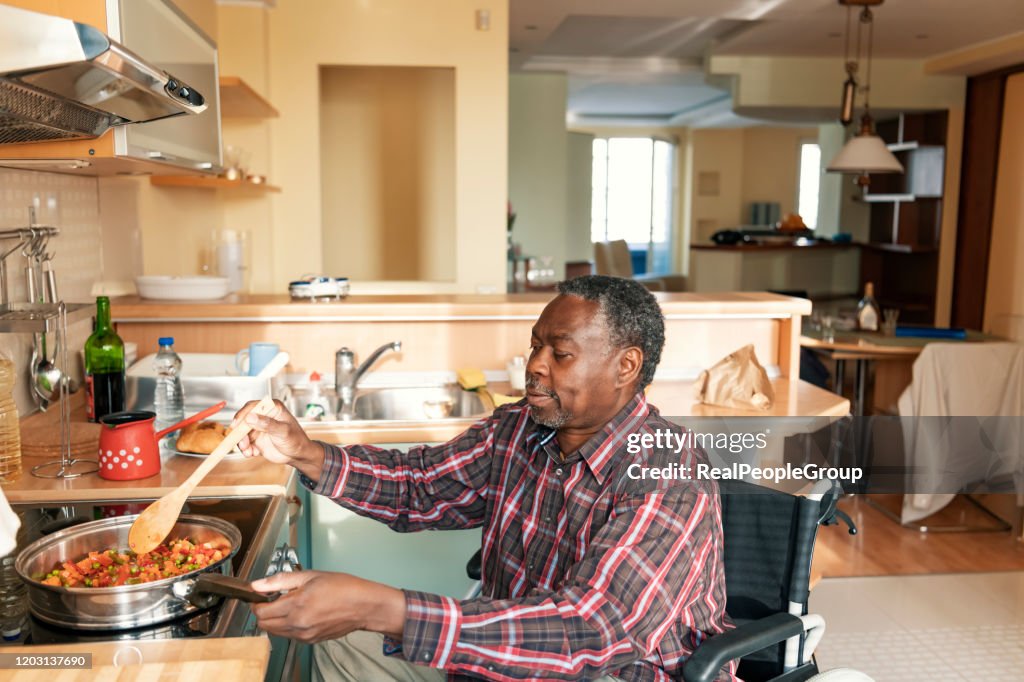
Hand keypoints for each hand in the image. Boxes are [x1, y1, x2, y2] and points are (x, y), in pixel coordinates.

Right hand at [231, 399, 323, 480]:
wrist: (298, 455)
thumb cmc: (296, 439)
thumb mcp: (283, 431)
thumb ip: (267, 424)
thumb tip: (251, 417)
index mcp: (272, 408)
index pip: (253, 406)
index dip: (242, 414)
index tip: (237, 424)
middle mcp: (263, 416)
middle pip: (244, 420)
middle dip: (240, 432)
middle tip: (243, 442)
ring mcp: (258, 428)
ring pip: (242, 433)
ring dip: (242, 443)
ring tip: (248, 450)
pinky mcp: (256, 439)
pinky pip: (245, 443)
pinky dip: (245, 449)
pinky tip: (252, 453)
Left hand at [250, 570, 406, 643]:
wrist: (363, 606)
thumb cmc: (343, 588)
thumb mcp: (310, 576)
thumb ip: (280, 580)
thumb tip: (258, 585)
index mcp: (296, 605)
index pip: (261, 612)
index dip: (257, 602)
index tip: (261, 595)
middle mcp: (298, 624)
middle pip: (264, 625)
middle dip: (263, 612)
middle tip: (273, 599)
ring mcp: (304, 635)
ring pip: (276, 632)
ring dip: (275, 619)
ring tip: (290, 604)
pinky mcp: (310, 641)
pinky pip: (290, 635)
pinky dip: (288, 625)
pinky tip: (301, 612)